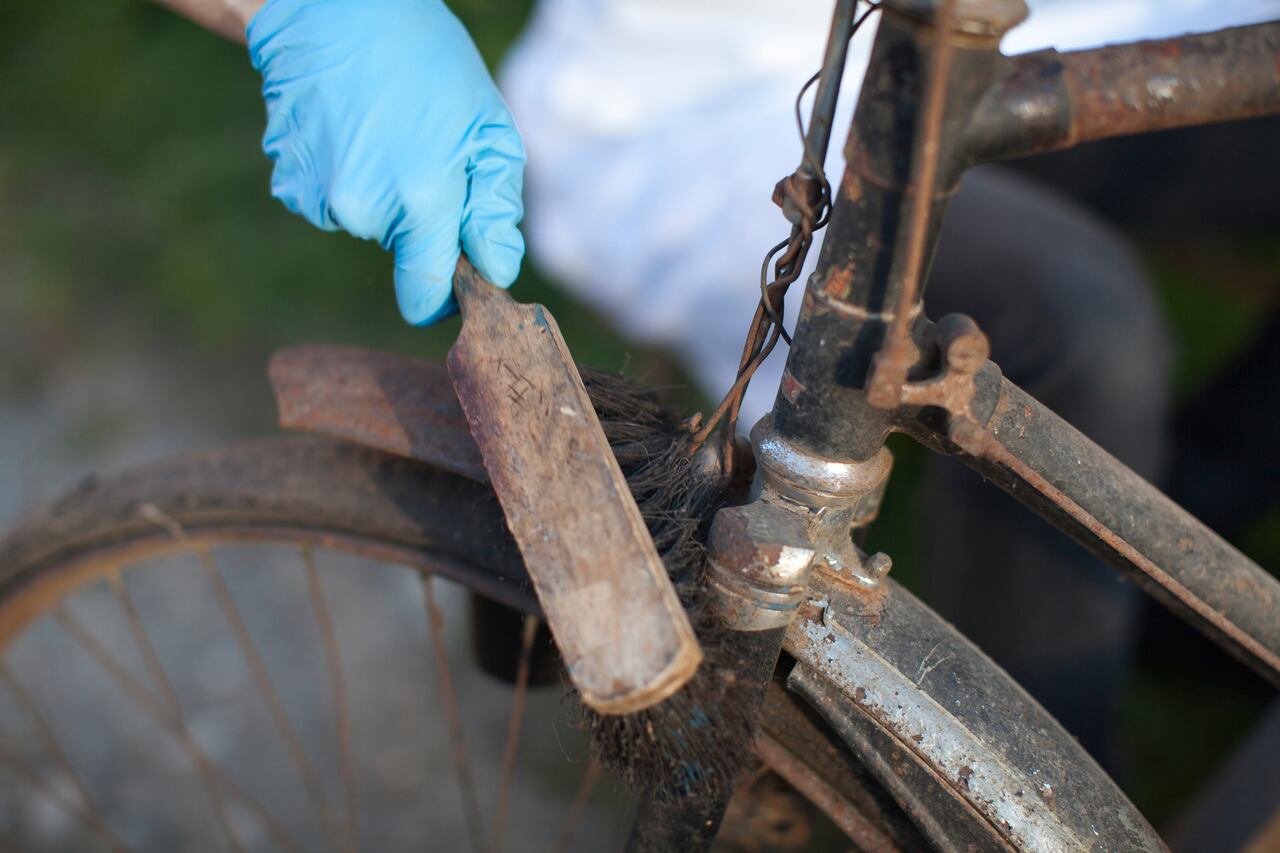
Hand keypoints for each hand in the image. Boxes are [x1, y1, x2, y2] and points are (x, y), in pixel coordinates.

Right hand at [247, 0, 524, 324]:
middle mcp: (363, 210)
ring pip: (367, 225)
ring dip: (381, 196)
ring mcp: (319, 198)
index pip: (424, 297)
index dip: (443, 294)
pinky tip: (352, 133)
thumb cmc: (428, 62)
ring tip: (386, 134)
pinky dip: (346, 180)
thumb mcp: (487, 129)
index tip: (457, 273)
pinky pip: (332, 204)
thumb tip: (497, 271)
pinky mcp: (289, 184)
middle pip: (400, 254)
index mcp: (419, 201)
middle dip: (419, 222)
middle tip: (423, 155)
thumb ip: (494, 211)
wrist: (337, 10)